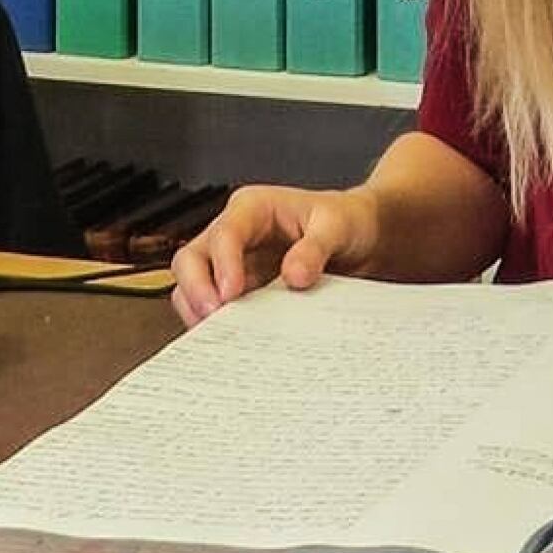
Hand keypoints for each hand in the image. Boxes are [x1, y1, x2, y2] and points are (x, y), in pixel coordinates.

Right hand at [169, 184, 379, 326]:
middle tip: (214, 318)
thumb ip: (316, 248)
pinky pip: (216, 309)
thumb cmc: (345, 221)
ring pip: (193, 286)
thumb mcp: (338, 226)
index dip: (223, 263)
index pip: (224, 233)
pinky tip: (233, 343)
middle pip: (191, 259)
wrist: (360, 239)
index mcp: (253, 209)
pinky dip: (217, 326)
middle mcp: (235, 235)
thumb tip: (294, 275)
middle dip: (195, 289)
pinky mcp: (242, 293)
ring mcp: (234, 266)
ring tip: (220, 337)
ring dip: (200, 311)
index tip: (232, 292)